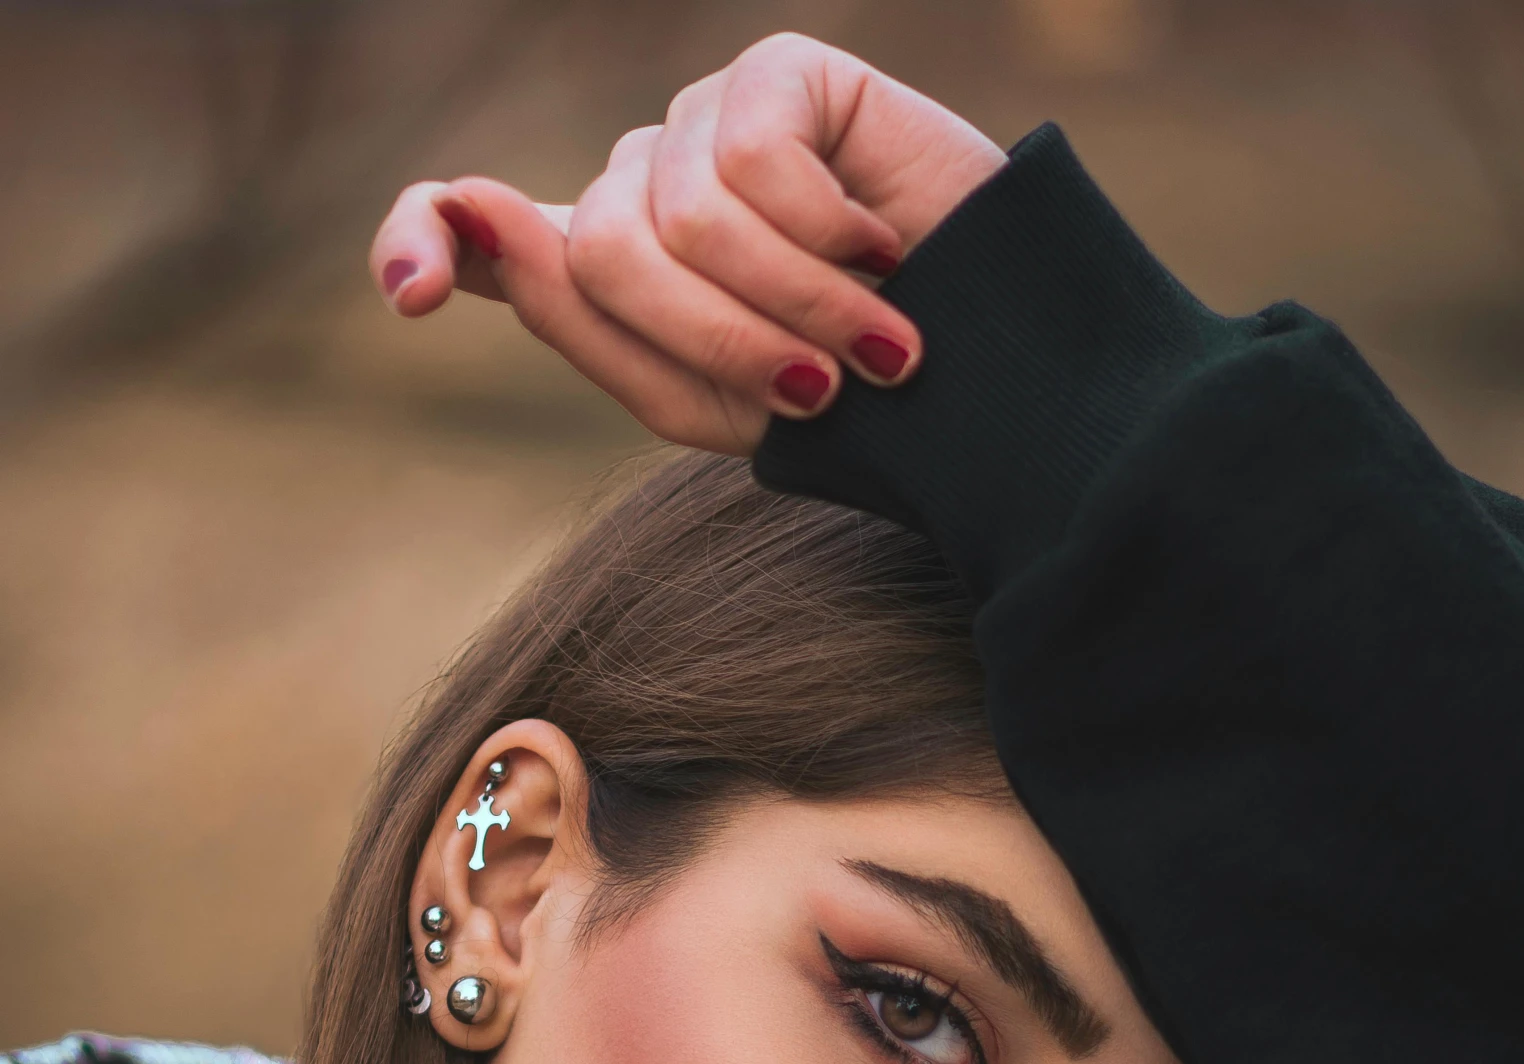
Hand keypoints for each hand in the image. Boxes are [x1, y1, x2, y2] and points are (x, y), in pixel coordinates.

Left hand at [367, 33, 1004, 454]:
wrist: (992, 369)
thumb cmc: (849, 403)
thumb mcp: (703, 401)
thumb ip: (581, 318)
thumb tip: (468, 194)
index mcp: (613, 276)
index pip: (477, 233)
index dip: (424, 243)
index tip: (405, 294)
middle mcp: (645, 187)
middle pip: (598, 251)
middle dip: (713, 341)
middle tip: (817, 392)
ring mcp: (706, 122)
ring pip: (680, 217)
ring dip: (789, 305)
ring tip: (871, 338)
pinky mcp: (779, 75)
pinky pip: (752, 162)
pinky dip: (826, 235)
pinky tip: (883, 243)